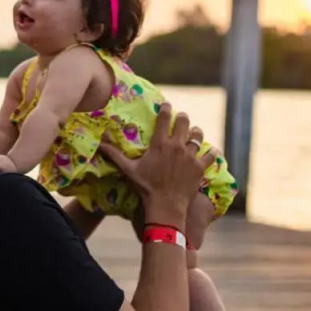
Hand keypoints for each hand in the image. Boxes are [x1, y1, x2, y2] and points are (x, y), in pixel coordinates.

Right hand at [99, 103, 214, 226]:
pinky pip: (210, 155)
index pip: (165, 118)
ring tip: (195, 132)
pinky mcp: (200, 167)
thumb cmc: (145, 187)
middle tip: (181, 118)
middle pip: (184, 122)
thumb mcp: (128, 170)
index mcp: (160, 143)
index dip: (166, 108)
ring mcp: (190, 156)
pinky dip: (211, 153)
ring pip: (198, 136)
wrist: (165, 205)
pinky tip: (212, 151)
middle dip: (183, 118)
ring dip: (196, 132)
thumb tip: (98, 144)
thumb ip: (114, 155)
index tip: (167, 105)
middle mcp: (177, 145)